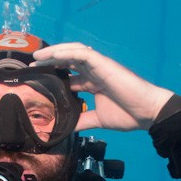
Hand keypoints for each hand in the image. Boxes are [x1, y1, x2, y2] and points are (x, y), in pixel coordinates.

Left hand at [31, 43, 177, 131]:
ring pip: (72, 52)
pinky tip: (52, 55)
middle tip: (32, 64)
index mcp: (93, 83)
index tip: (37, 80)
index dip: (53, 75)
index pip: (69, 75)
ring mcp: (99, 66)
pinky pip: (82, 53)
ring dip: (54, 52)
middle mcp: (94, 72)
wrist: (148, 113)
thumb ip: (81, 120)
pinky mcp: (104, 64)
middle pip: (68, 60)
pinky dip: (66, 52)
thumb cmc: (128, 115)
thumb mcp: (98, 120)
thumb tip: (63, 128)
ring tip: (37, 57)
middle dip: (49, 61)